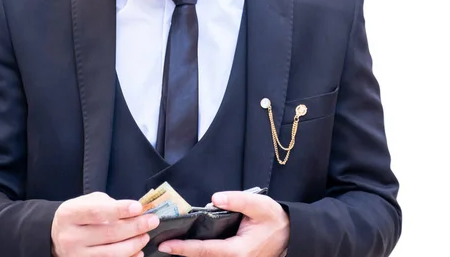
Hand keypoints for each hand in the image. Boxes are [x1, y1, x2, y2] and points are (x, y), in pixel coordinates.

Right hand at [51, 191, 159, 256]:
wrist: (56, 236)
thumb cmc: (78, 215)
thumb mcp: (87, 202)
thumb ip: (107, 204)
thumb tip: (134, 211)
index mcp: (70, 214)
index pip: (97, 212)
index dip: (120, 210)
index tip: (139, 207)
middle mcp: (71, 237)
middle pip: (108, 233)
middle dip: (135, 227)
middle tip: (152, 220)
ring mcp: (76, 256)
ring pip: (112, 253)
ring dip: (134, 244)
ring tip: (145, 235)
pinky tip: (138, 251)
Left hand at [158, 191, 288, 256]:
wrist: (290, 233)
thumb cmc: (274, 218)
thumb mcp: (259, 205)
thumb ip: (237, 200)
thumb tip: (214, 198)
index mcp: (238, 250)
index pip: (205, 250)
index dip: (184, 249)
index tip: (166, 245)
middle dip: (180, 253)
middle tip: (159, 244)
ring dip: (189, 254)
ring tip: (168, 245)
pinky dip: (199, 253)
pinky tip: (187, 246)